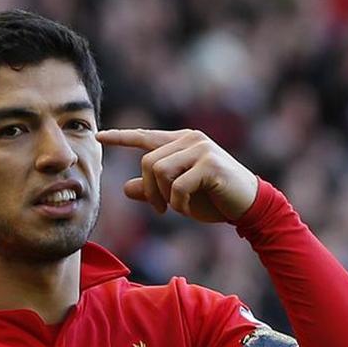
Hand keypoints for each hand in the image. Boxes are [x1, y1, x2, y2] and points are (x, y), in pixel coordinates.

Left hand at [96, 128, 257, 221]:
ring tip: (176, 208)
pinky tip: (189, 209)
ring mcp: (201, 149)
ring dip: (163, 197)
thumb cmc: (213, 199)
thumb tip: (125, 188)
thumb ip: (153, 190)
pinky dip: (179, 204)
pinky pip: (178, 186)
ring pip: (159, 171)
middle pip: (147, 162)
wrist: (248, 206)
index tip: (98, 136)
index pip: (145, 137)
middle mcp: (190, 139)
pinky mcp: (209, 164)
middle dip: (149, 191)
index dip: (121, 138)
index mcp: (181, 142)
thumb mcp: (177, 196)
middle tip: (159, 210)